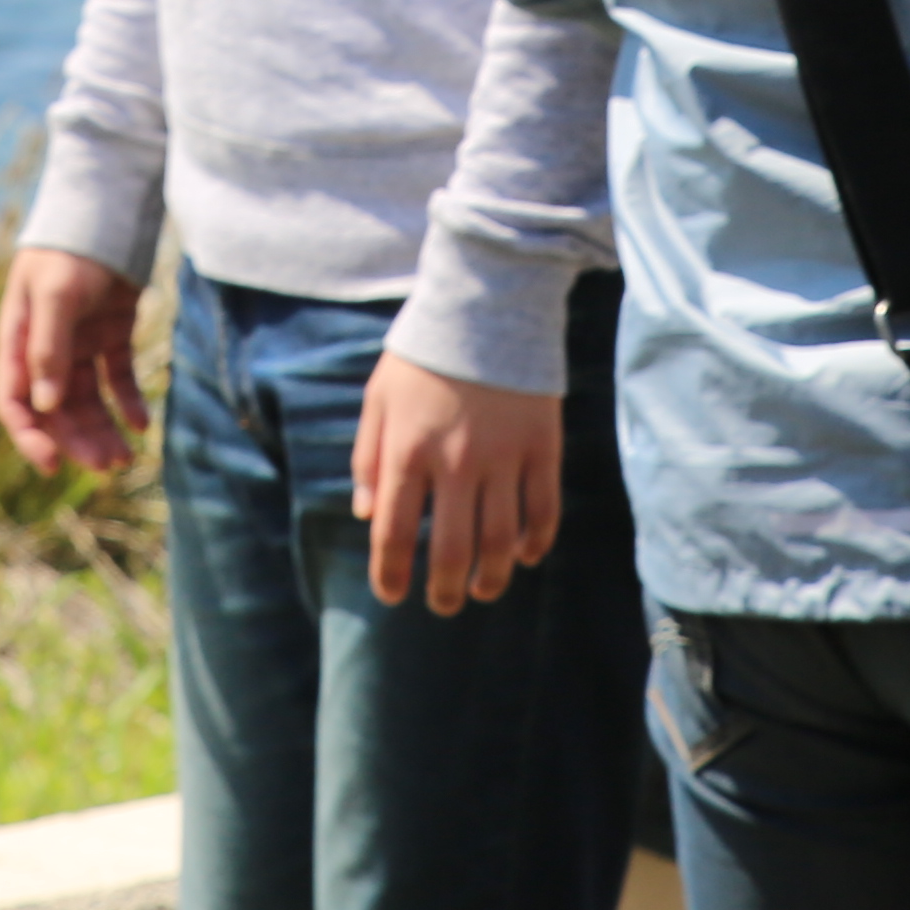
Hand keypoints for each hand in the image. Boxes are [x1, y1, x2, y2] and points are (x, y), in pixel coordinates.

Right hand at [0, 247, 148, 473]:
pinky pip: (118, 379)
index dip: (30, 437)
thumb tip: (46, 406)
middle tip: (107, 465)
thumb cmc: (73, 247)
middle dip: (78, 440)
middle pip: (57, 410)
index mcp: (20, 340)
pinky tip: (143, 424)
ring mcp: (81, 343)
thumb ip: (49, 348)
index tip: (53, 466)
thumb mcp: (56, 294)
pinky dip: (129, 403)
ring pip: (89, 401)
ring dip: (103, 430)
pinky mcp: (112, 335)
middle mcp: (47, 348)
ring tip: (125, 457)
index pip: (16, 401)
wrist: (110, 207)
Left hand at [351, 354, 563, 615]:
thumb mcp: (378, 398)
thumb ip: (368, 459)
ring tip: (484, 590)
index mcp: (408, 451)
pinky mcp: (541, 446)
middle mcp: (455, 461)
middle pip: (453, 550)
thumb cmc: (422, 356)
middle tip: (444, 604)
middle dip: (446, 590)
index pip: (394, 533)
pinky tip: (525, 556)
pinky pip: (543, 509)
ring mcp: (503, 456)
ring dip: (493, 577)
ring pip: (501, 540)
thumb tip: (366, 515)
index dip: (391, 574)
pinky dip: (536, 542)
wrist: (486, 305)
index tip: (392, 595)